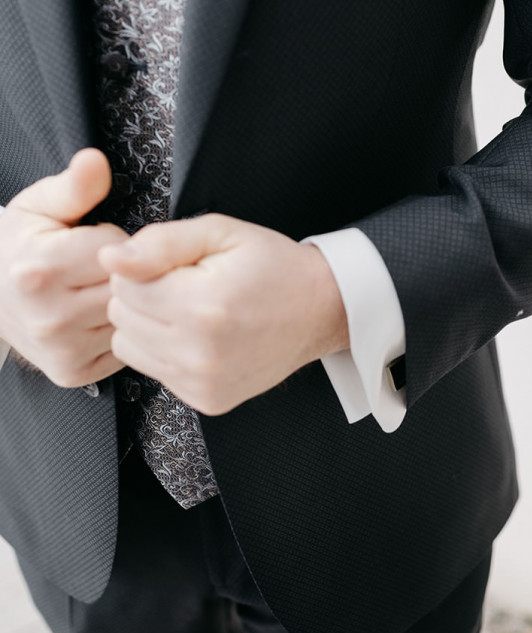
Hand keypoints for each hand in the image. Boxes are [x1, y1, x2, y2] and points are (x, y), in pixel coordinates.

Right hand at [0, 149, 128, 386]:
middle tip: (101, 267)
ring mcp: (61, 350)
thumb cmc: (19, 245)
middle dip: (126, 272)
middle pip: (127, 288)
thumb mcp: (39, 206)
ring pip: (130, 319)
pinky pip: (123, 349)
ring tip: (98, 288)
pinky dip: (120, 331)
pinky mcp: (72, 373)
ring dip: (127, 303)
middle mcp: (50, 316)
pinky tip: (97, 315)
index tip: (97, 240)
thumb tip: (96, 160)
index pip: (118, 251)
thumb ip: (73, 186)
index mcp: (40, 269)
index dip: (117, 241)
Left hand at [98, 214, 349, 415]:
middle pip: (120, 317)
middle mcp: (200, 352)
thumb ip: (160, 242)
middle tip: (184, 286)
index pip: (121, 284)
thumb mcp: (219, 232)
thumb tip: (110, 257)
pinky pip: (153, 370)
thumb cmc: (272, 267)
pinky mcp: (206, 399)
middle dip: (142, 296)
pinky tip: (197, 336)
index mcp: (202, 306)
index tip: (175, 265)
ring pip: (128, 347)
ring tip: (187, 311)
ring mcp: (203, 382)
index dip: (142, 267)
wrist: (320, 310)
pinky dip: (165, 351)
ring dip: (147, 326)